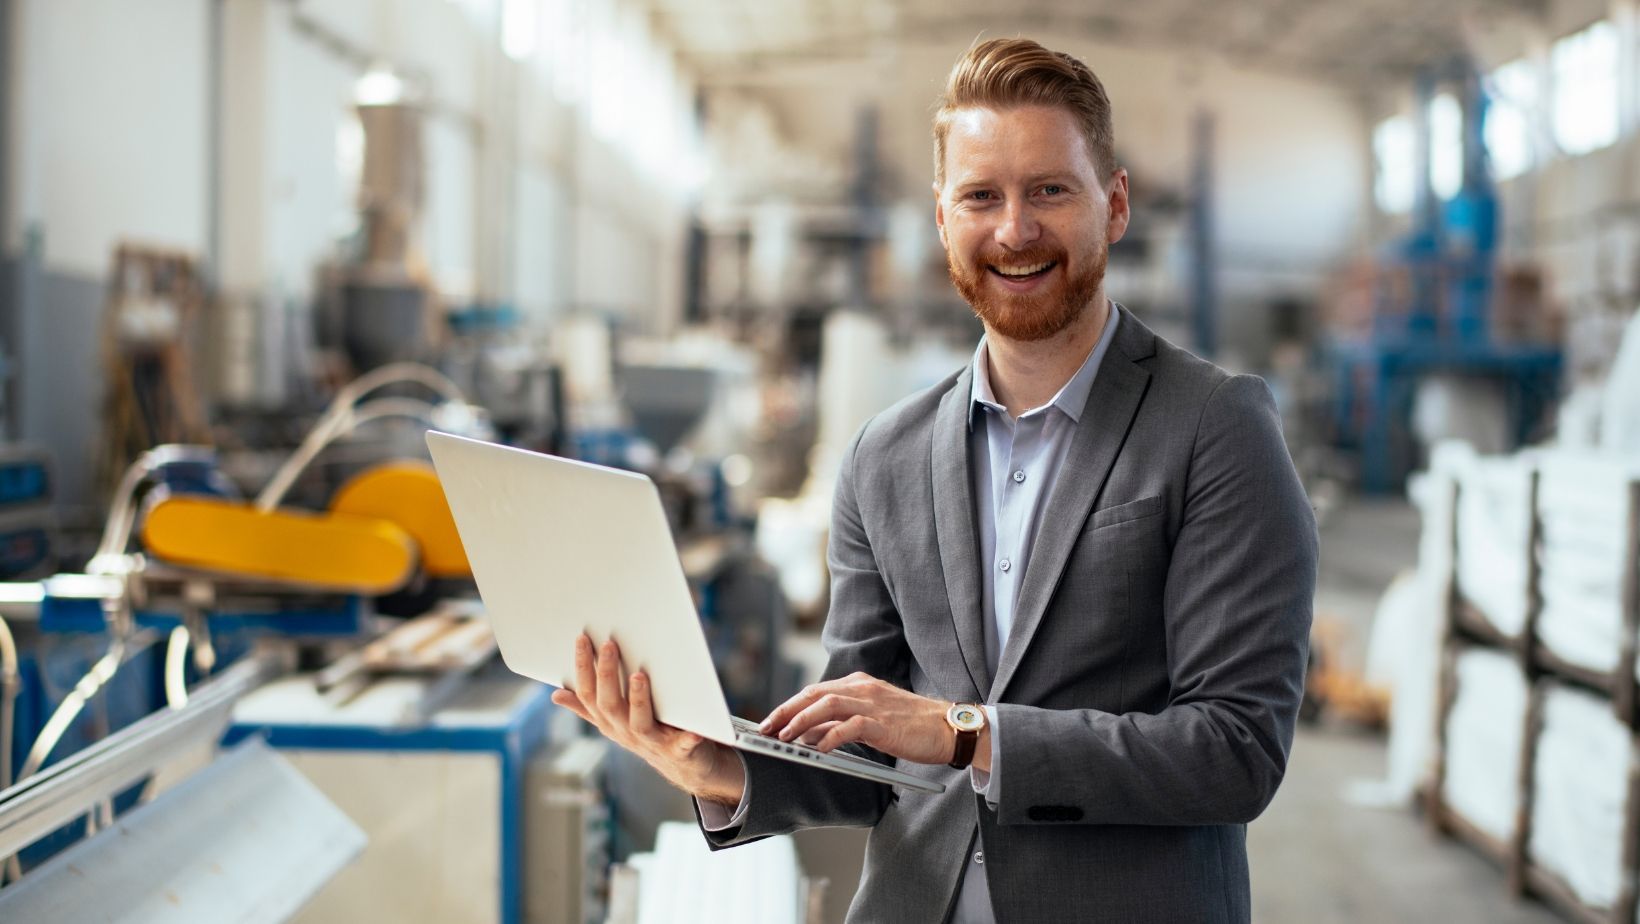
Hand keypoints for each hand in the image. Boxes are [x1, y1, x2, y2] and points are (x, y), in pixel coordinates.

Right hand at [550, 634, 745, 805]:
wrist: (685, 766)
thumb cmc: (649, 732)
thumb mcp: (616, 720)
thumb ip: (588, 707)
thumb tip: (556, 694)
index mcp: (609, 722)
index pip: (588, 694)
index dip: (583, 667)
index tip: (582, 638)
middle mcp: (626, 732)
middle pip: (610, 705)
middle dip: (607, 675)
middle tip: (608, 645)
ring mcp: (652, 743)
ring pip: (639, 723)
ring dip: (638, 700)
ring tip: (639, 676)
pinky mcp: (680, 752)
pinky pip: (683, 745)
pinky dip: (688, 738)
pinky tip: (694, 730)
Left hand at [759, 672, 972, 767]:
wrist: (947, 727)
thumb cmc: (910, 726)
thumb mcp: (870, 721)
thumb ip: (840, 724)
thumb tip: (807, 736)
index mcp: (858, 685)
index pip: (815, 691)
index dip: (789, 706)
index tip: (770, 721)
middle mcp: (862, 689)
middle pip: (814, 694)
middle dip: (786, 711)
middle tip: (766, 728)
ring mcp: (873, 703)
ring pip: (827, 705)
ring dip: (801, 721)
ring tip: (784, 737)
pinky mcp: (884, 722)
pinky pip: (851, 726)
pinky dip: (830, 737)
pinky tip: (818, 749)